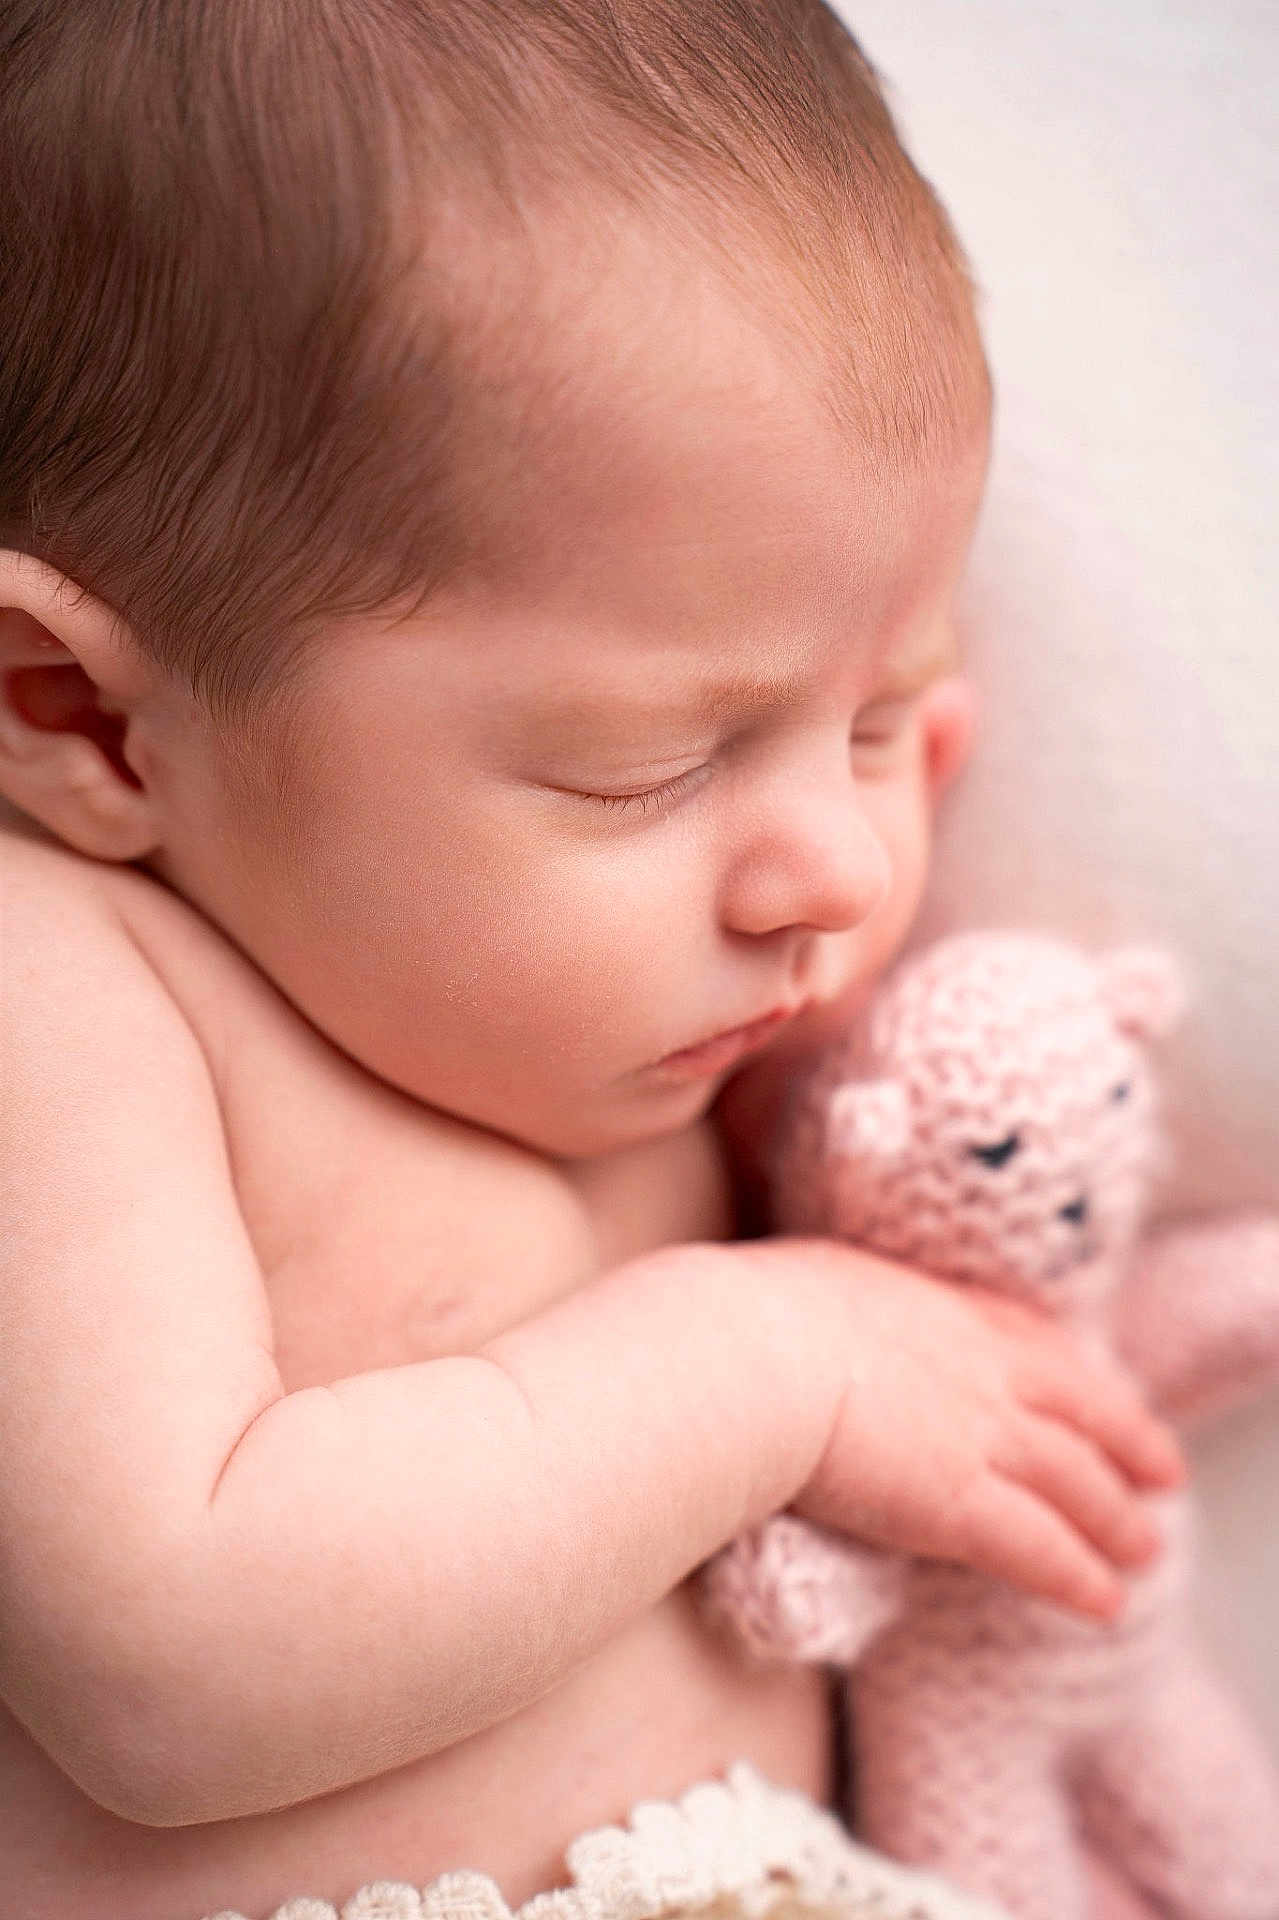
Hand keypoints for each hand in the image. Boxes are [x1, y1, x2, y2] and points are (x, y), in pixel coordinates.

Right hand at [783, 1240, 1184, 1619]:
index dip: (1073, 1372)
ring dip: (1118, 1520)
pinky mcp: (960, 1504)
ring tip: (1145, 1548)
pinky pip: (1040, 1549)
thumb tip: (818, 1314)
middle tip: (1161, 1470)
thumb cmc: (751, 1316)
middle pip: (1080, 1410)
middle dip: (1128, 1442)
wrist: (747, 1353)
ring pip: (1076, 1483)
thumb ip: (842, 1306)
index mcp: (941, 1309)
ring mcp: (978, 1435)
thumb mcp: (815, 1283)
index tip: (1101, 1387)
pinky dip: (1079, 1577)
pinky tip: (1104, 1602)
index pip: (1031, 1340)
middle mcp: (980, 1369)